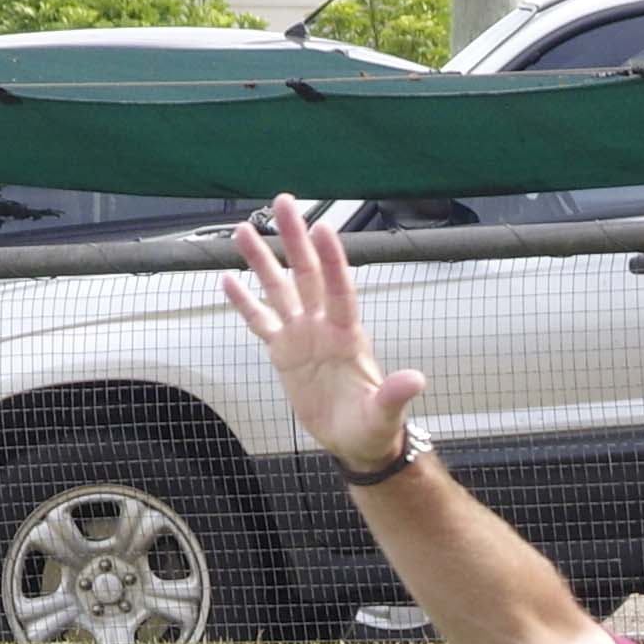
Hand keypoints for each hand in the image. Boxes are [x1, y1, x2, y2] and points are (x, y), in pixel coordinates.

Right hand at [222, 192, 427, 477]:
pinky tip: (227, 279)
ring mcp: (301, 336)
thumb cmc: (373, 427)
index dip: (332, 261)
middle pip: (306, 274)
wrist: (356, 441)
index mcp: (347, 336)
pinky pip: (260, 322)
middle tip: (283, 202)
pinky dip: (244, 303)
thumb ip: (395, 394)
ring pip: (279, 290)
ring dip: (262, 261)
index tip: (323, 228)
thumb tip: (416, 380)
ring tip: (244, 230)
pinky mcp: (283, 353)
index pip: (338, 290)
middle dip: (295, 240)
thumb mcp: (384, 414)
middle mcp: (322, 326)